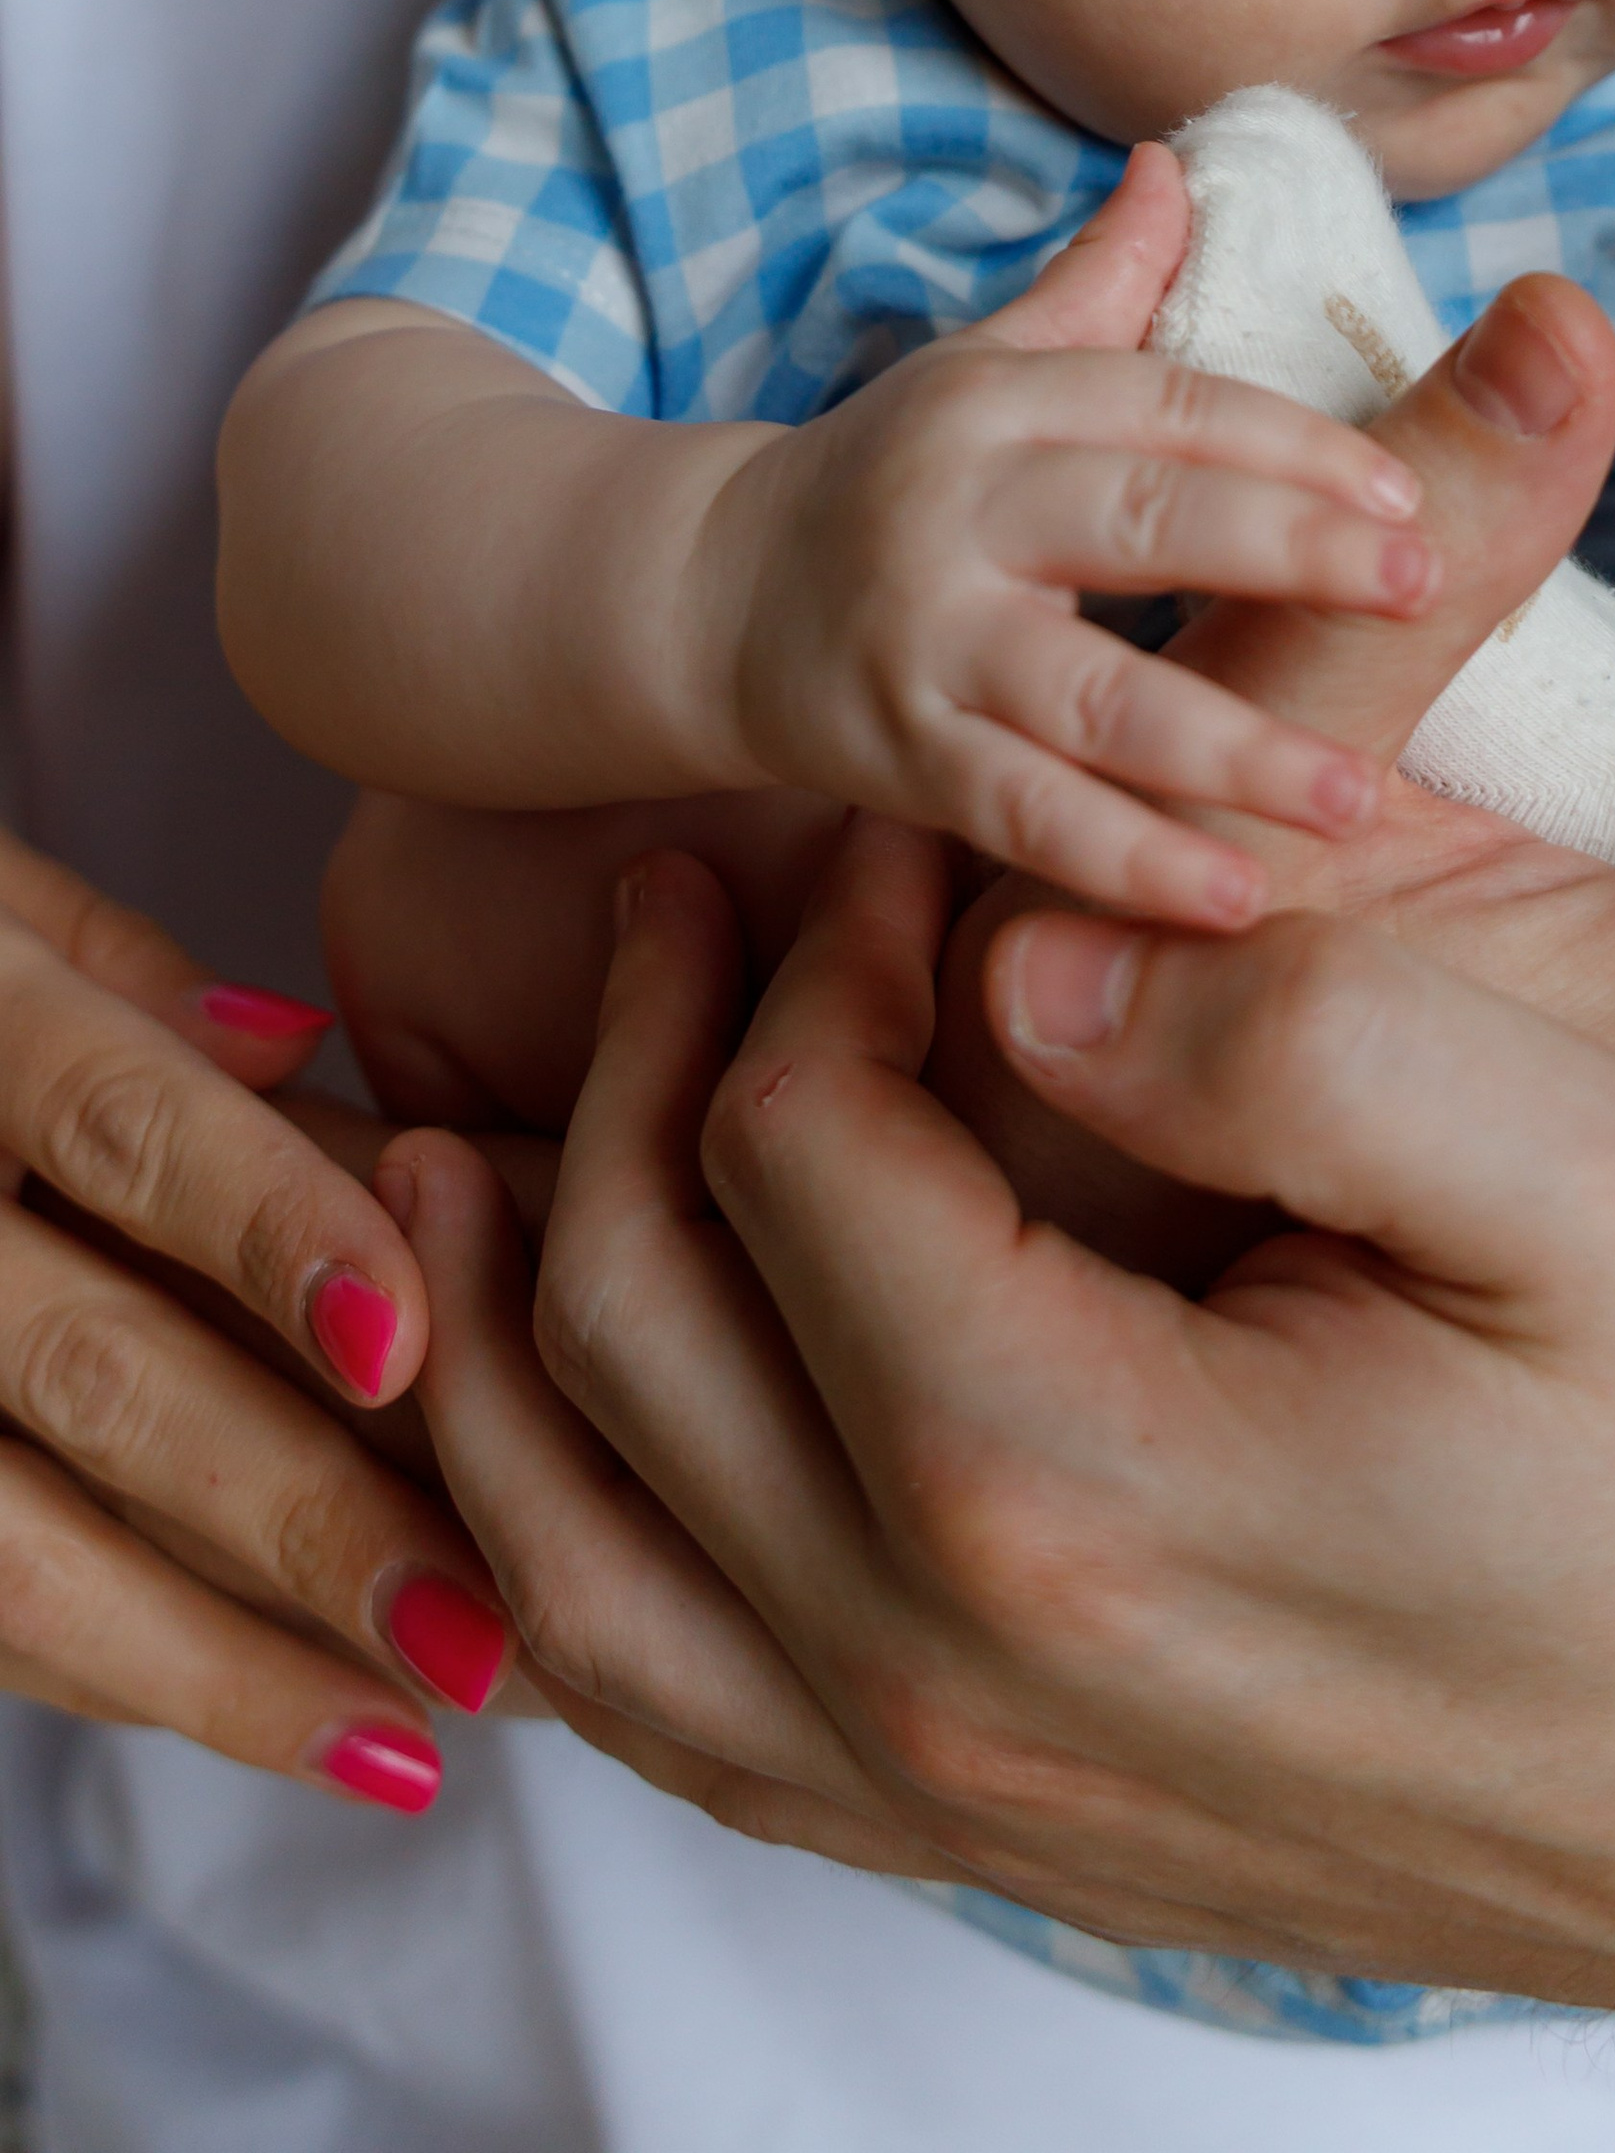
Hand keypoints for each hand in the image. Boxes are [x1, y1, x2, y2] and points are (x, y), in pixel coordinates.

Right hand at [0, 826, 514, 1804]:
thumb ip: (124, 971)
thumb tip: (292, 1046)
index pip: (121, 1124)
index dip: (264, 1224)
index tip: (400, 1336)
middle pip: (91, 1368)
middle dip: (292, 1510)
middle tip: (474, 1619)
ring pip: (12, 1552)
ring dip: (217, 1663)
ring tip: (399, 1738)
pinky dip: (117, 1673)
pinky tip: (267, 1717)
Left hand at [386, 825, 1614, 2027]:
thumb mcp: (1584, 1174)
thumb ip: (1286, 1027)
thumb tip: (1022, 957)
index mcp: (1066, 1479)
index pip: (789, 1141)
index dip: (810, 941)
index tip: (894, 829)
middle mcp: (948, 1672)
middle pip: (636, 1316)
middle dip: (631, 1063)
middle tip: (696, 894)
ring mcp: (948, 1793)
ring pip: (572, 1549)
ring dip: (501, 1319)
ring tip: (486, 1131)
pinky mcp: (983, 1840)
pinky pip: (658, 1704)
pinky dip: (553, 1541)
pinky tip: (571, 1418)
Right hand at [704, 146, 1435, 918]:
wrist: (696, 596)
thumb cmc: (888, 478)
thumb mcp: (985, 364)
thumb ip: (1100, 281)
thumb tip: (1180, 162)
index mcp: (1002, 401)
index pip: (1175, 408)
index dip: (1297, 449)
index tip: (1412, 497)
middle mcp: (959, 507)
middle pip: (1145, 520)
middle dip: (1291, 552)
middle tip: (1424, 589)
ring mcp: (923, 638)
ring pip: (1094, 696)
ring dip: (1231, 750)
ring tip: (1354, 798)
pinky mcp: (892, 755)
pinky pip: (1027, 817)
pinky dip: (1129, 862)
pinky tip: (1237, 898)